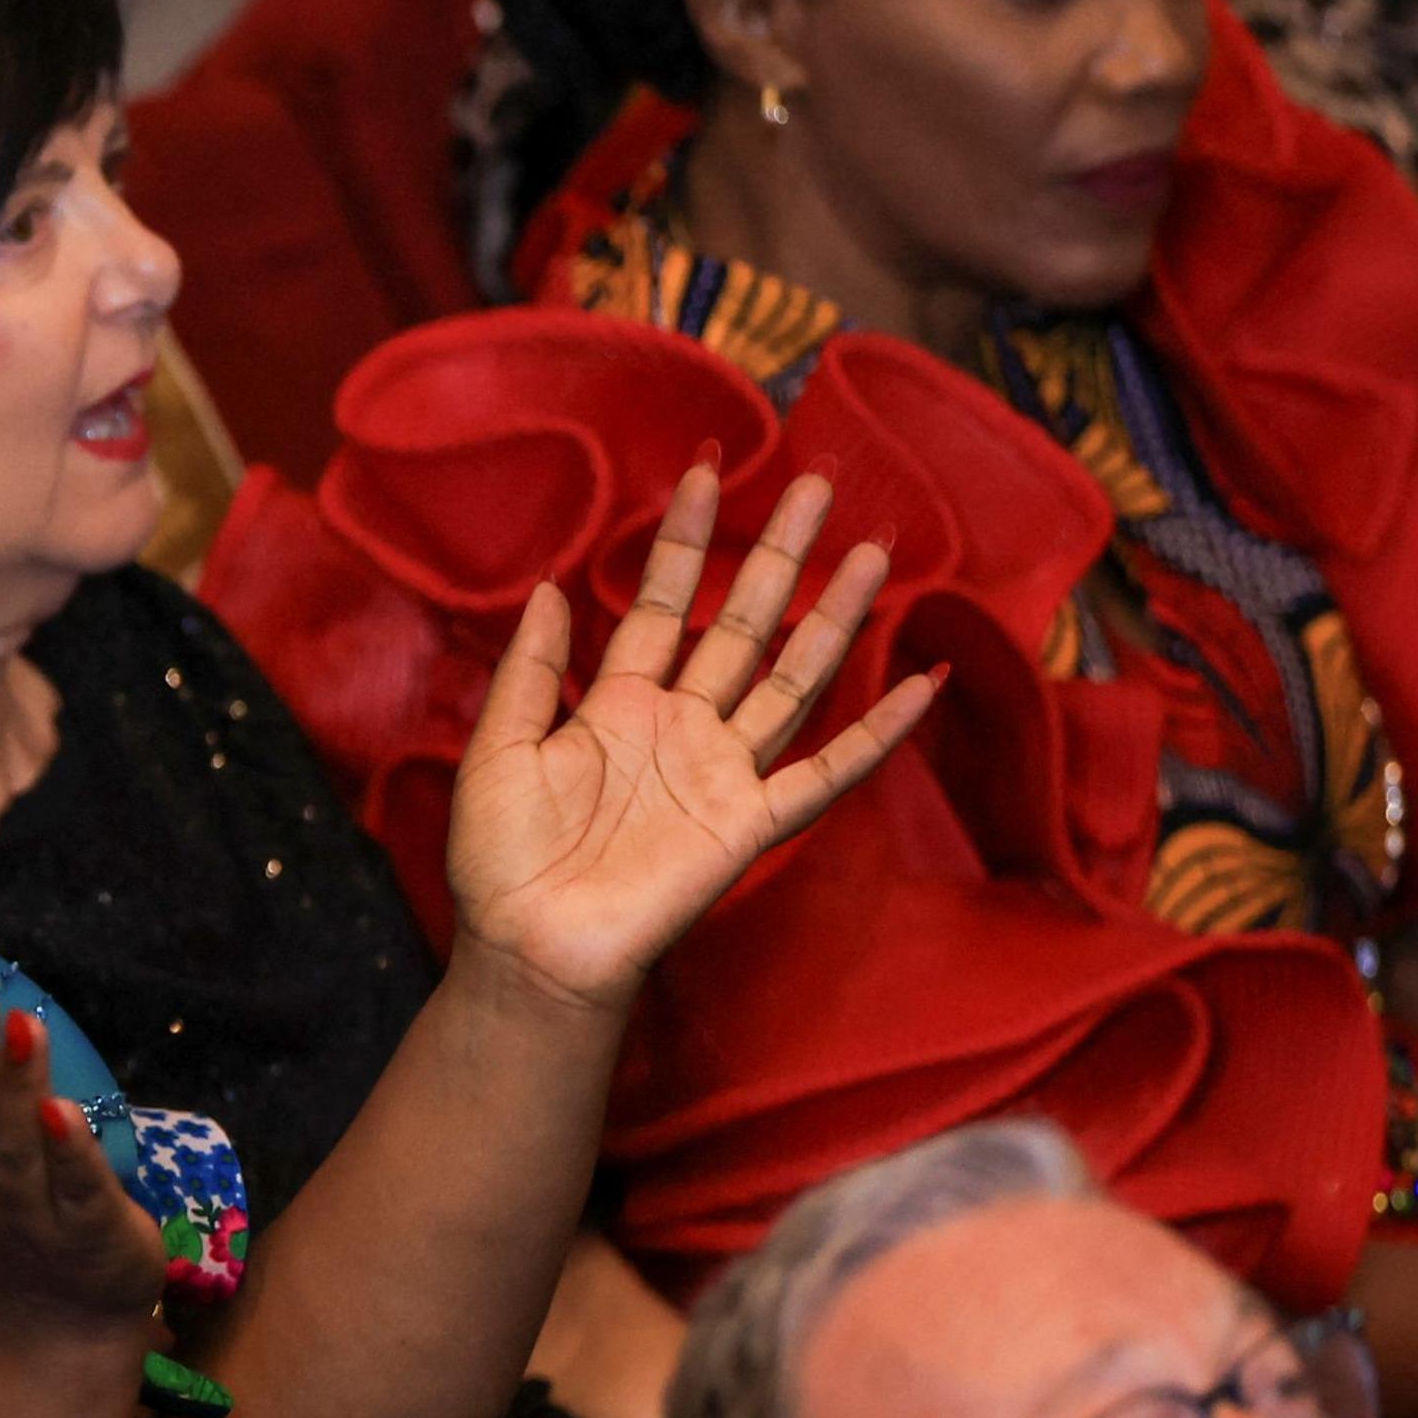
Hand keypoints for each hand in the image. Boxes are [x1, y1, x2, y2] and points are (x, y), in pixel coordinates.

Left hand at [445, 460, 936, 1013]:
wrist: (530, 947)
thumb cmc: (501, 858)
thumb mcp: (497, 750)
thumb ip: (530, 671)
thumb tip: (549, 585)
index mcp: (616, 703)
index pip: (663, 604)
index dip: (684, 541)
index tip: (706, 470)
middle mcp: (680, 725)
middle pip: (742, 624)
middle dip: (777, 556)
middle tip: (817, 483)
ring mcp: (722, 771)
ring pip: (791, 679)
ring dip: (833, 618)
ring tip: (873, 551)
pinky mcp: (750, 823)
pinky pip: (825, 773)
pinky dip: (876, 733)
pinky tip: (920, 684)